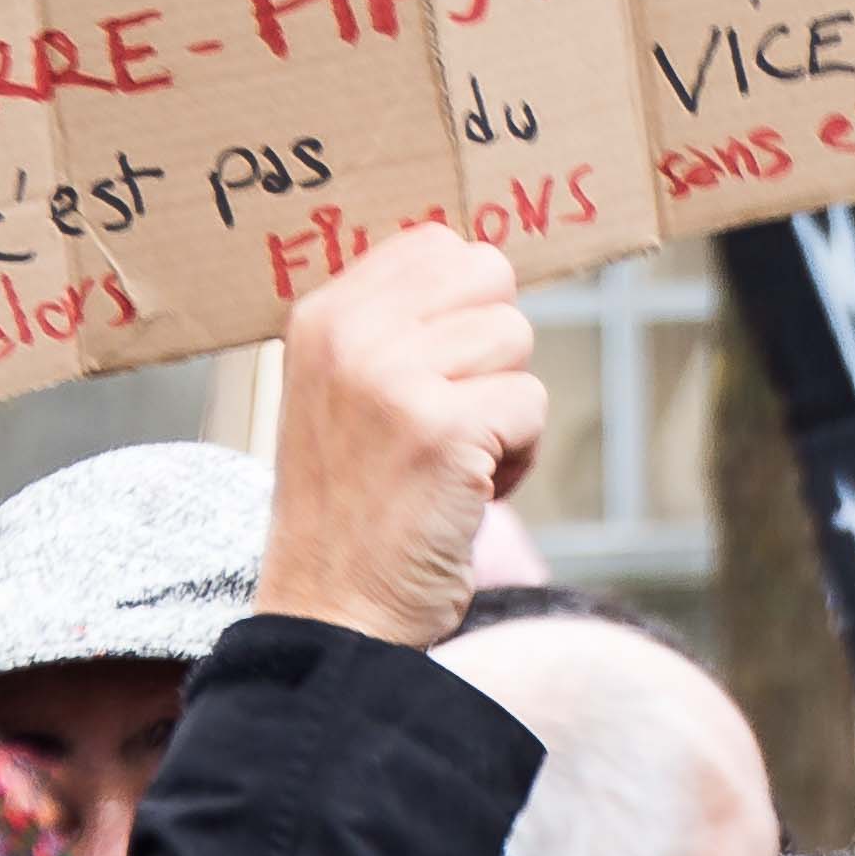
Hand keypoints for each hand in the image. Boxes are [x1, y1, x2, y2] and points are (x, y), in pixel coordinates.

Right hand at [253, 222, 549, 649]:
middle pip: (489, 278)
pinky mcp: (441, 430)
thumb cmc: (355, 506)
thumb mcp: (342, 392)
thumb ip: (394, 324)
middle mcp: (350, 335)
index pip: (438, 243)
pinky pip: (531, 406)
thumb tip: (482, 264)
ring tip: (451, 461)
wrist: (332, 611)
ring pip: (517, 340)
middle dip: (493, 350)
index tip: (438, 370)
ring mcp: (393, 378)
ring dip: (506, 409)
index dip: (466, 305)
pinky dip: (517, 458)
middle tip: (450, 415)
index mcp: (323, 316)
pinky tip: (465, 494)